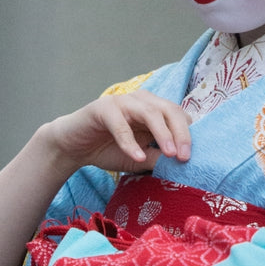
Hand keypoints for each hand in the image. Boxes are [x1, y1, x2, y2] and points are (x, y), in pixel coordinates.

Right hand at [41, 91, 191, 175]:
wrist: (74, 148)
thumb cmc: (108, 149)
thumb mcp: (140, 158)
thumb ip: (159, 157)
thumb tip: (181, 165)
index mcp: (153, 108)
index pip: (177, 115)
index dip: (187, 134)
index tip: (191, 157)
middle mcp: (140, 100)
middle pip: (168, 110)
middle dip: (180, 133)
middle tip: (184, 156)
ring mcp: (121, 102)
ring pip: (149, 112)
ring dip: (162, 134)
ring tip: (169, 155)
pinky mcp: (102, 108)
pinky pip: (120, 124)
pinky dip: (130, 142)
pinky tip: (137, 157)